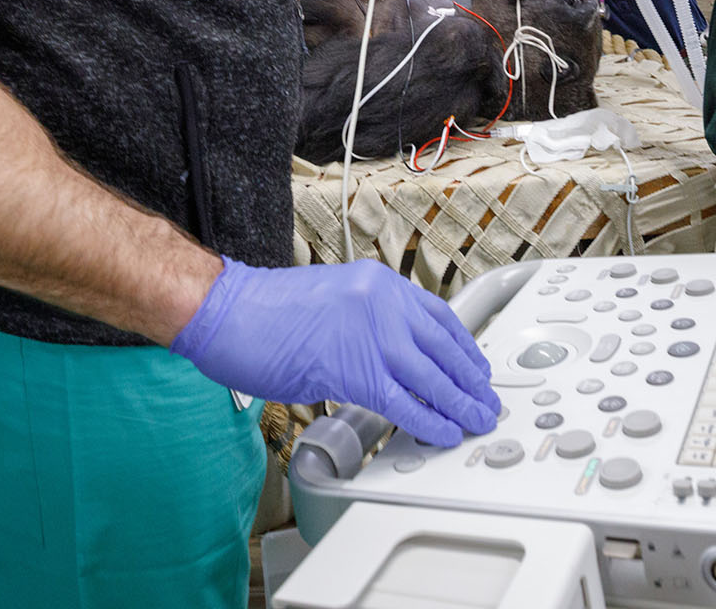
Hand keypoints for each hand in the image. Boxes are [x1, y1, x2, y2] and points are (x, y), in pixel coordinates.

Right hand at [171, 257, 499, 446]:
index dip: (464, 347)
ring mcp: (371, 337)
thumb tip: (392, 352)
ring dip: (460, 404)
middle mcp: (383, 304)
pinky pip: (404, 403)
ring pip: (432, 378)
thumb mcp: (334, 298)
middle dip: (470, 379)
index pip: (439, 316)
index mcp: (379, 283)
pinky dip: (429, 421)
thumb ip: (368, 319)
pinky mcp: (355, 371)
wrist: (230, 312)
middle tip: (485, 399)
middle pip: (444, 348)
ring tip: (475, 420)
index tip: (476, 366)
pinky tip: (442, 432)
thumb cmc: (267, 309)